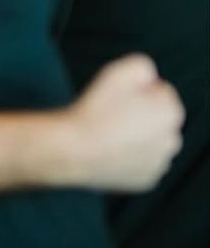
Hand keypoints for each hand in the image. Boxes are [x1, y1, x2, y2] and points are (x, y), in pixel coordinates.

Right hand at [67, 53, 183, 191]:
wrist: (76, 150)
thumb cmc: (95, 110)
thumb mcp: (118, 71)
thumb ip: (142, 66)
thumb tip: (148, 75)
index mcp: (170, 112)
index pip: (160, 90)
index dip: (137, 89)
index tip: (117, 94)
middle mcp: (172, 140)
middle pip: (158, 117)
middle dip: (141, 112)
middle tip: (111, 111)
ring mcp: (159, 163)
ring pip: (150, 141)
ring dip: (135, 134)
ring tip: (107, 130)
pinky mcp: (146, 181)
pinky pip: (140, 162)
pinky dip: (128, 155)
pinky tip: (109, 148)